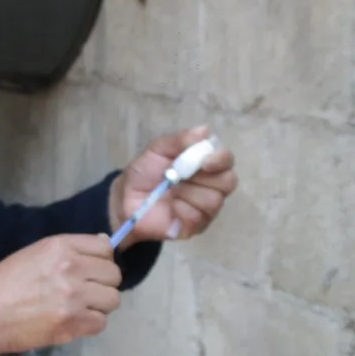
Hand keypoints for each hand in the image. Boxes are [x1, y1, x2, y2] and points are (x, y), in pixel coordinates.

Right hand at [0, 234, 121, 355]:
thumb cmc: (4, 283)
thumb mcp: (35, 253)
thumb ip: (71, 249)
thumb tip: (106, 245)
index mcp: (60, 246)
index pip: (105, 248)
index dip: (101, 261)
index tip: (91, 271)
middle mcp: (72, 267)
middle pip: (114, 275)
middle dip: (102, 284)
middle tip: (85, 293)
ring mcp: (74, 297)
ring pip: (112, 300)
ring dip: (99, 306)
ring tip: (79, 309)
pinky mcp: (72, 323)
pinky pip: (101, 323)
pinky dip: (90, 325)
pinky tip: (73, 322)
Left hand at [110, 125, 238, 247]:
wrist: (126, 200)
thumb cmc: (144, 173)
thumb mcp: (157, 150)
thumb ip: (178, 140)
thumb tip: (204, 130)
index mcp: (204, 164)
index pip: (226, 160)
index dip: (221, 159)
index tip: (206, 161)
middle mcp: (211, 185)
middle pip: (228, 181)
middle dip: (207, 178)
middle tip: (183, 176)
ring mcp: (205, 207)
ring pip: (214, 200)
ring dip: (189, 193)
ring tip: (170, 191)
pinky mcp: (197, 226)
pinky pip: (199, 217)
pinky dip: (182, 210)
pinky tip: (170, 208)